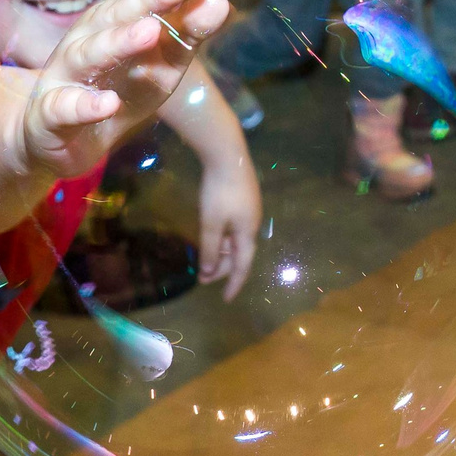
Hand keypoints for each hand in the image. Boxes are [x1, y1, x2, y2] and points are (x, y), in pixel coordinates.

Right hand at [21, 0, 229, 184]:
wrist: (55, 139)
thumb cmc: (114, 90)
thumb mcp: (159, 64)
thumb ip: (185, 34)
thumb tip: (220, 1)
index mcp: (113, 22)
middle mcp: (87, 39)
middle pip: (116, 15)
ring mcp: (65, 75)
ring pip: (89, 54)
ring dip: (118, 42)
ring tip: (149, 32)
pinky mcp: (50, 114)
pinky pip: (65, 108)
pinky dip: (85, 105)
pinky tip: (107, 103)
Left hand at [196, 154, 260, 298]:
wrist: (228, 155)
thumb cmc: (219, 192)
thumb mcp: (211, 223)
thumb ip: (210, 249)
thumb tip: (208, 273)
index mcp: (248, 233)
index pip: (242, 267)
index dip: (233, 284)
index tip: (226, 300)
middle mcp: (252, 224)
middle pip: (239, 254)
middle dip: (222, 268)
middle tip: (203, 278)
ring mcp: (249, 211)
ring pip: (235, 240)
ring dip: (221, 253)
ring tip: (204, 259)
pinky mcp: (243, 200)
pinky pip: (234, 228)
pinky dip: (222, 238)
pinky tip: (212, 236)